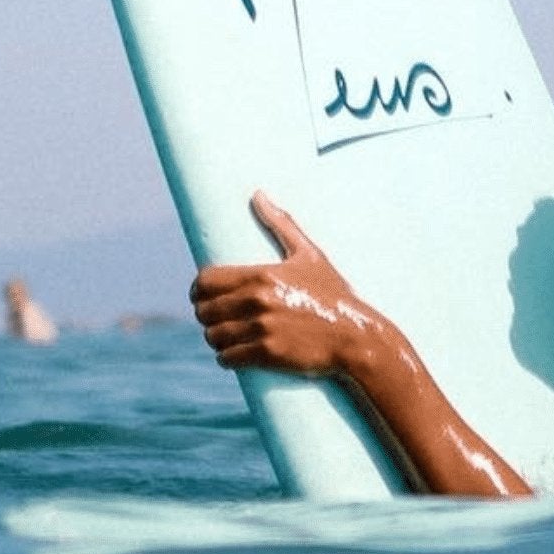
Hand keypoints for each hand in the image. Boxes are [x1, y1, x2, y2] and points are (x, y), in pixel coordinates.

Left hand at [190, 193, 380, 377]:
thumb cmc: (332, 293)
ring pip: (213, 336)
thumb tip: (257, 194)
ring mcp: (262, 329)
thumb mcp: (310, 254)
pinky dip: (226, 358)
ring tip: (223, 335)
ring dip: (215, 337)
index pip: (207, 281)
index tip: (202, 295)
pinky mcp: (268, 354)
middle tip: (214, 316)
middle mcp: (258, 301)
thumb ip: (282, 224)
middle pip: (205, 310)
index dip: (198, 289)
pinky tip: (231, 354)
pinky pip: (228, 358)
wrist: (354, 335)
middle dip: (205, 314)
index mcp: (263, 274)